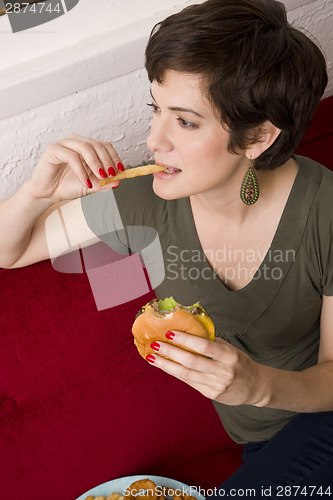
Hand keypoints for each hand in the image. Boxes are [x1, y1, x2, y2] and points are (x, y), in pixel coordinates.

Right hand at [26, 133, 121, 201]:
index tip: (121, 170)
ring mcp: (64, 143)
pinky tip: (85, 182)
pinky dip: (81, 171)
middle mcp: (75, 141)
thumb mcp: (90, 186)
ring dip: (96, 163)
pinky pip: (72, 157)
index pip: (104, 145)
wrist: (47, 193)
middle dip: (107, 161)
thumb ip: (104, 184)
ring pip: (85, 147)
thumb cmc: (66, 186)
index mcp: (85, 146)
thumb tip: (119, 181)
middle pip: (97, 145)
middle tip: (111, 175)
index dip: (114, 157)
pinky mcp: (53, 150)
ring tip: (101, 177)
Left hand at [147, 331, 267, 406]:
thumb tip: (188, 330)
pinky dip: (175, 372)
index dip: (186, 339)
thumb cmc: (240, 362)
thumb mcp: (231, 349)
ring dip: (167, 365)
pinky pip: (189, 382)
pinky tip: (164, 366)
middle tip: (155, 344)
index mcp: (229, 356)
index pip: (204, 346)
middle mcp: (223, 372)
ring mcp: (216, 385)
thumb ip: (212, 342)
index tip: (170, 332)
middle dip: (170, 352)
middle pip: (191, 361)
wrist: (255, 387)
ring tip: (152, 356)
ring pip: (186, 374)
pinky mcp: (211, 394)